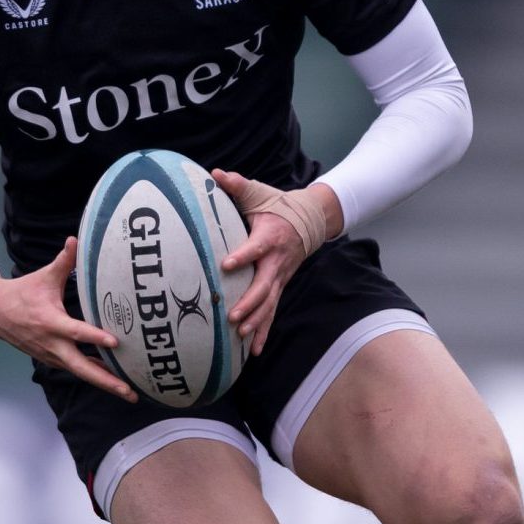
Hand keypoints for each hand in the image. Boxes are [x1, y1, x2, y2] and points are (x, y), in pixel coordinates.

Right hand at [0, 239, 136, 400]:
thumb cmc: (22, 293)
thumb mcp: (44, 276)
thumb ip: (64, 260)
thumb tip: (76, 239)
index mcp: (50, 322)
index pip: (76, 332)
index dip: (95, 338)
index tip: (115, 343)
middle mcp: (52, 344)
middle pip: (82, 368)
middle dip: (106, 381)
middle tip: (129, 391)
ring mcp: (51, 355)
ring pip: (80, 373)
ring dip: (103, 383)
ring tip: (128, 393)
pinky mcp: (51, 359)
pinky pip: (75, 370)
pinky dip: (93, 376)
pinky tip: (112, 380)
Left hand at [211, 171, 342, 356]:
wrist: (309, 220)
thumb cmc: (277, 205)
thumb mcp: (258, 193)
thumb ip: (236, 185)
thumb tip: (214, 173)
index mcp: (269, 237)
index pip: (256, 248)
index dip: (242, 256)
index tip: (227, 264)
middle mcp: (276, 261)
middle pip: (264, 286)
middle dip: (249, 303)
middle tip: (232, 316)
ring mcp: (280, 277)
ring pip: (269, 304)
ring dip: (256, 321)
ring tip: (241, 336)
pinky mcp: (279, 286)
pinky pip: (271, 312)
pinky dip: (263, 331)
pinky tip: (253, 350)